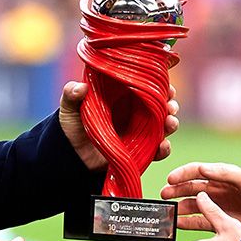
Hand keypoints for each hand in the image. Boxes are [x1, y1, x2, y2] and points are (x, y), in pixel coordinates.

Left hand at [59, 81, 179, 170]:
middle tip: (170, 106)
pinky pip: (157, 149)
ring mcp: (139, 130)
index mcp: (122, 94)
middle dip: (171, 104)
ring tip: (170, 124)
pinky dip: (164, 149)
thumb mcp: (69, 109)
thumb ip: (71, 96)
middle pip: (161, 104)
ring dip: (171, 123)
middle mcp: (135, 110)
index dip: (160, 83)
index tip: (166, 85)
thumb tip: (79, 88)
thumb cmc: (72, 125)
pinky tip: (163, 147)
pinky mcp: (140, 150)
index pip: (147, 84)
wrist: (72, 156)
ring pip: (164, 124)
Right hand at [161, 162, 240, 239]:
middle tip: (163, 195)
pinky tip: (177, 224)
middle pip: (189, 188)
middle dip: (175, 190)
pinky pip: (199, 222)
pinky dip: (187, 222)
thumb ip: (225, 173)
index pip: (196, 172)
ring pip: (191, 205)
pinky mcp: (219, 222)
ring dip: (178, 207)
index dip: (182, 174)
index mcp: (221, 176)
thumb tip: (202, 169)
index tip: (170, 179)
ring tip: (167, 211)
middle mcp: (216, 190)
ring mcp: (216, 207)